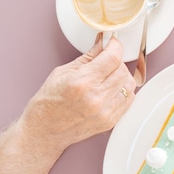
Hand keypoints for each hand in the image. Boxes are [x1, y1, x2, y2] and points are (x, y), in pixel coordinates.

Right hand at [19, 34, 134, 150]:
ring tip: (108, 76)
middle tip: (107, 61)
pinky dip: (124, 91)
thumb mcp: (63, 72)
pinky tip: (111, 89)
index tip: (113, 43)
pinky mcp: (110, 121)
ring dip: (122, 76)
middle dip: (116, 61)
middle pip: (123, 70)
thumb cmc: (48, 102)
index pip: (112, 58)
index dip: (115, 46)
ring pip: (129, 85)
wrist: (44, 130)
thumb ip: (88, 57)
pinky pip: (129, 100)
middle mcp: (96, 98)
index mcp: (82, 83)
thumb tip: (103, 43)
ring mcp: (105, 112)